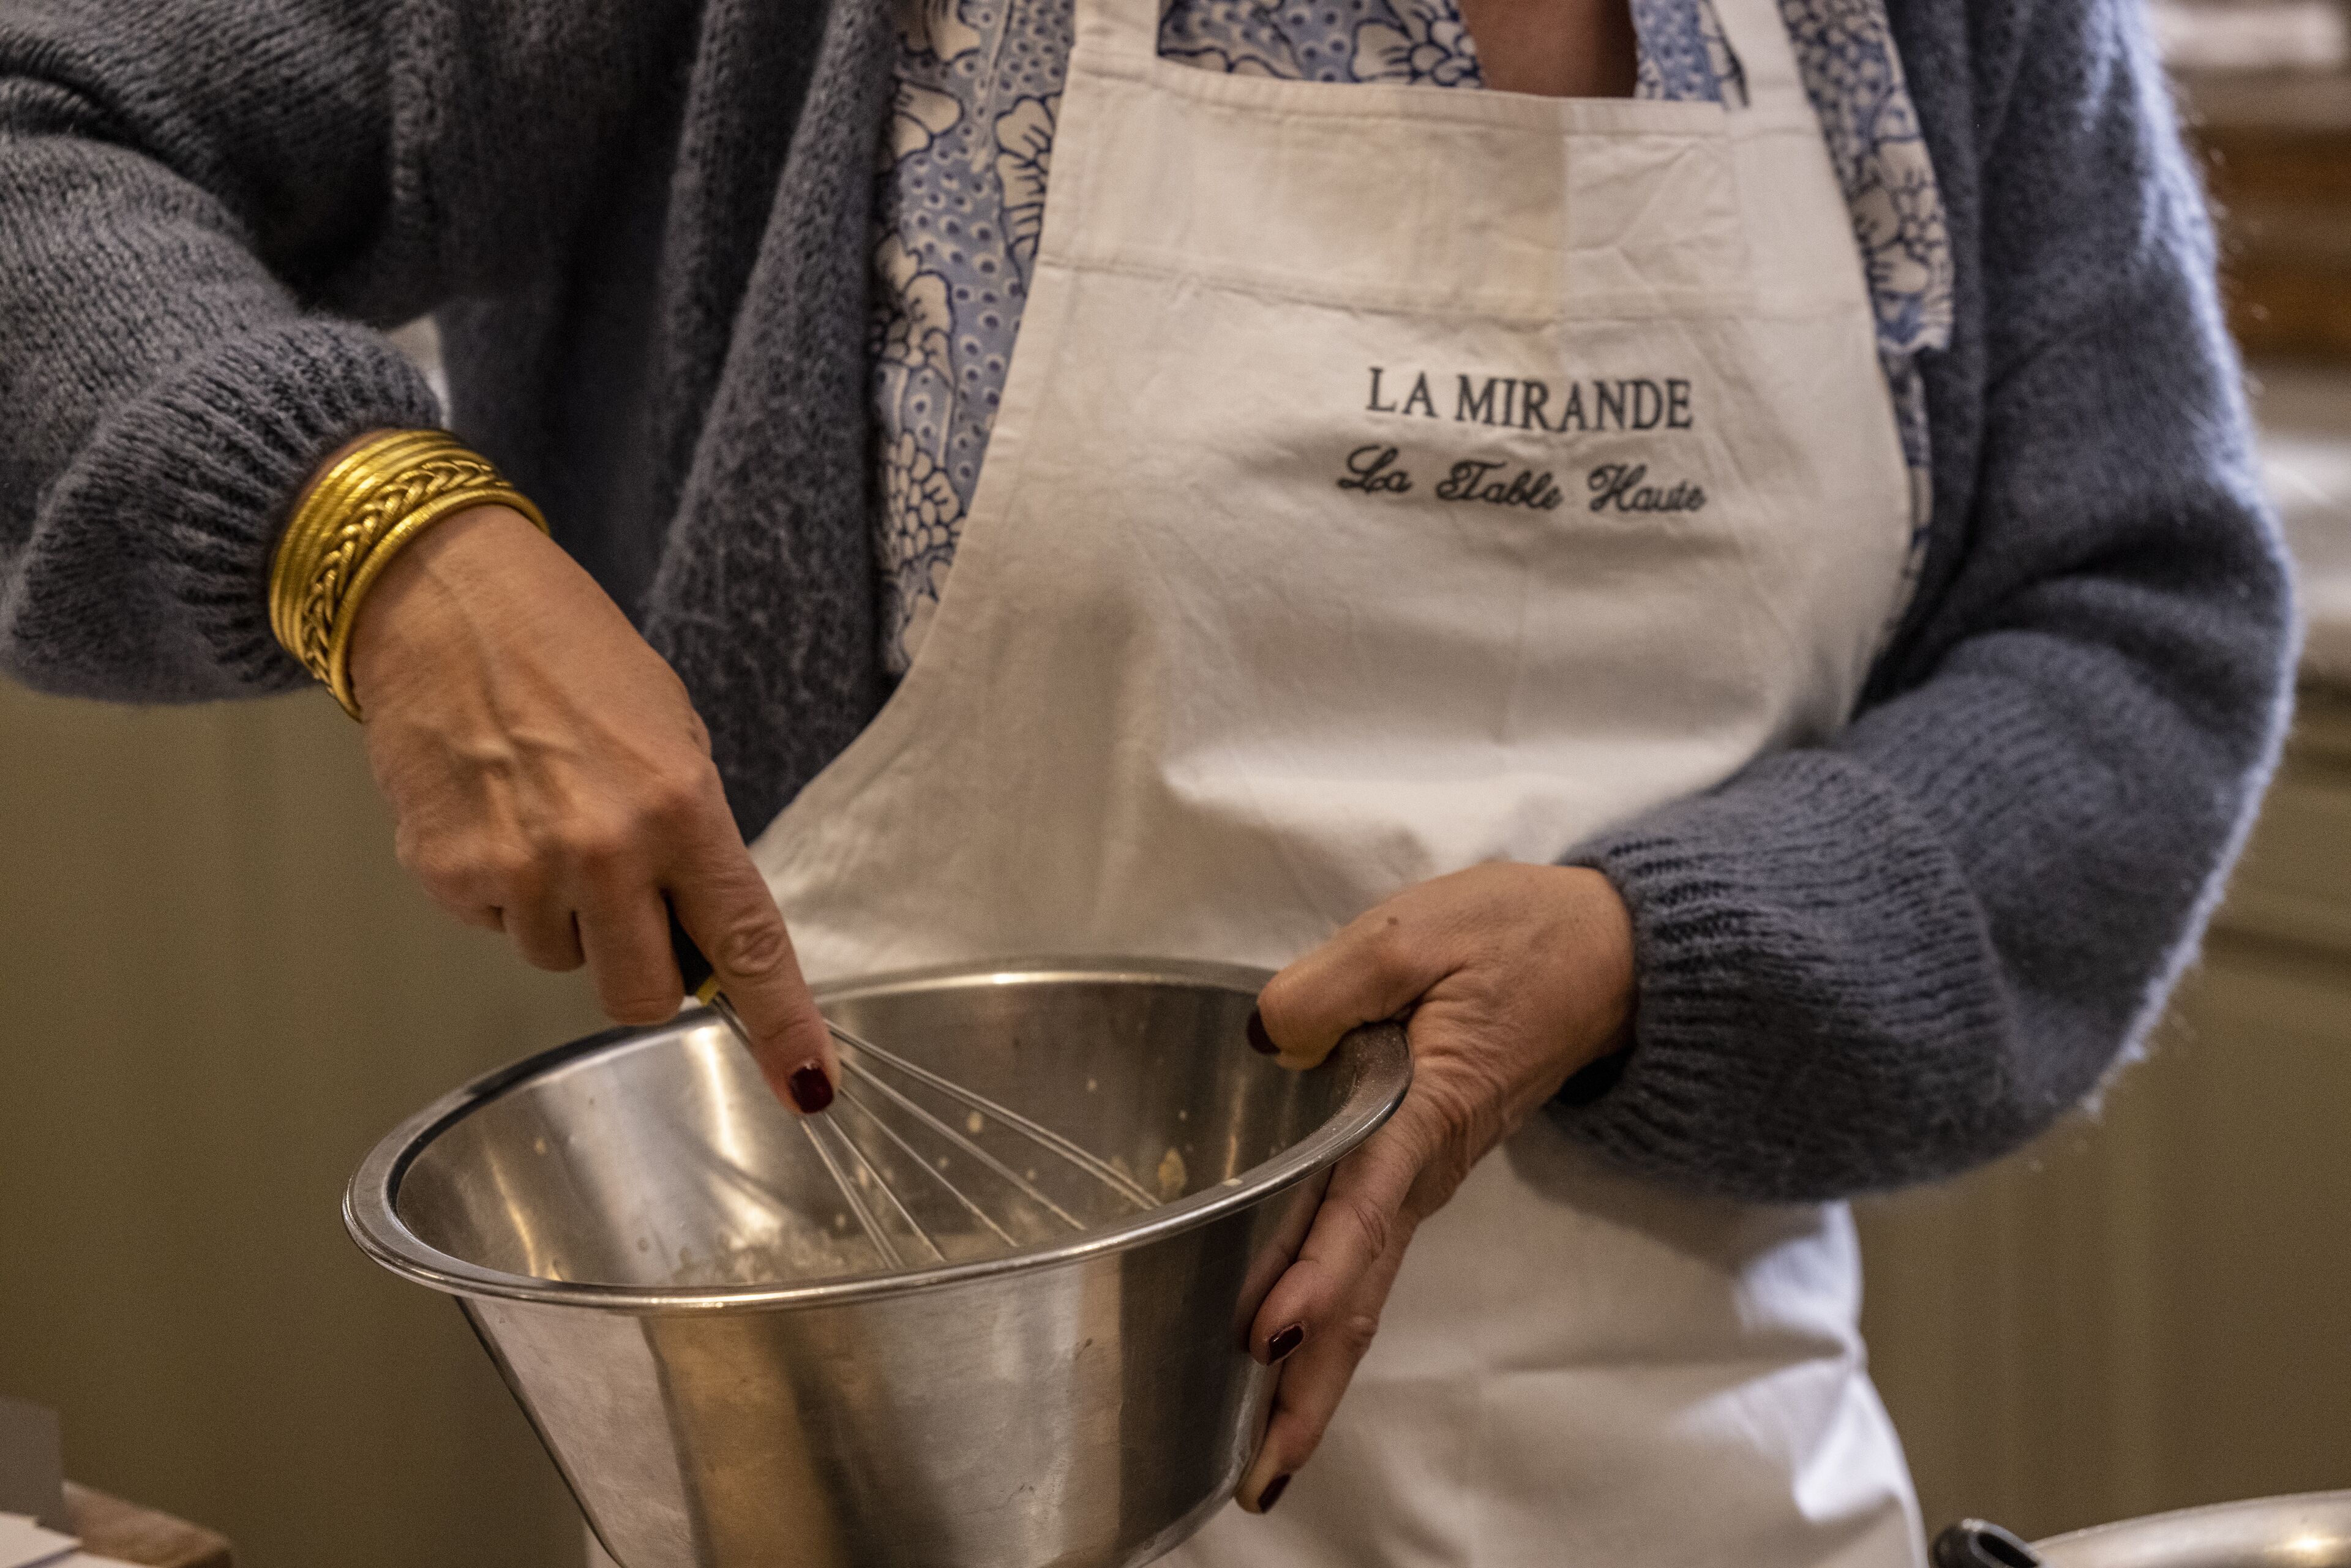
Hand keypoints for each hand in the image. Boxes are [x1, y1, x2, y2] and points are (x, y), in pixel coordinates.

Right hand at [345, 497, 836, 1111]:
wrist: (445, 602)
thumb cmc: (571, 658)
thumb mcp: (670, 735)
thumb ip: (692, 841)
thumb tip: (703, 932)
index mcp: (679, 808)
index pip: (745, 943)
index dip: (782, 1024)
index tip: (808, 1085)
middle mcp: (603, 851)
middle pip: (643, 995)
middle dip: (645, 970)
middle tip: (629, 903)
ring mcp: (518, 871)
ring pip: (563, 963)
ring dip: (565, 918)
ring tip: (546, 822)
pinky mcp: (447, 877)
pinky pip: (496, 928)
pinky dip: (502, 892)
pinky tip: (496, 816)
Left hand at [1236, 862, 1635, 1512]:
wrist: (1611, 957)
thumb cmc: (1518, 938)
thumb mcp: (1422, 932)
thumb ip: (1336, 981)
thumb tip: (1269, 1035)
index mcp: (1427, 1110)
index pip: (1362, 1205)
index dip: (1314, 1271)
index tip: (1268, 1334)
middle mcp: (1426, 1165)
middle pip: (1363, 1288)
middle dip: (1312, 1382)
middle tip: (1258, 1473)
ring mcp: (1425, 1177)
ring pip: (1365, 1288)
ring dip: (1316, 1372)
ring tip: (1262, 1456)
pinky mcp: (1417, 1170)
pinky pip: (1369, 1257)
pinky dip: (1332, 1319)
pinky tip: (1290, 1359)